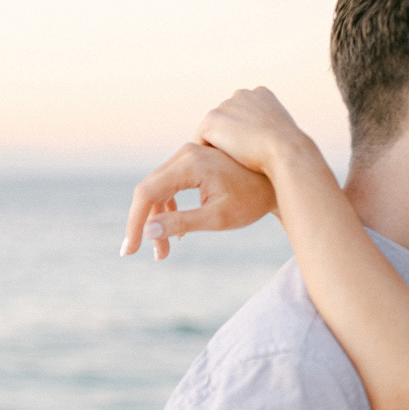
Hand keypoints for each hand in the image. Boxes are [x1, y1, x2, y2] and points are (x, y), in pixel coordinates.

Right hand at [121, 142, 275, 259]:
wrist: (278, 182)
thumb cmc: (252, 200)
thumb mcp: (218, 217)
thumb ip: (182, 222)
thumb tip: (148, 230)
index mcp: (188, 164)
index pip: (146, 193)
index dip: (134, 222)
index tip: (130, 250)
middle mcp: (184, 154)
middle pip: (149, 190)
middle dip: (144, 224)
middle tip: (144, 255)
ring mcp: (189, 156)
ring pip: (159, 189)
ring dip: (158, 220)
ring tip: (163, 253)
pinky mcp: (195, 163)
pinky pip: (171, 186)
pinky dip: (169, 209)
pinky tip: (178, 235)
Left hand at [196, 87, 315, 177]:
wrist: (286, 150)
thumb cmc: (289, 151)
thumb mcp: (284, 135)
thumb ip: (270, 133)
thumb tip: (266, 147)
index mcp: (261, 95)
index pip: (244, 115)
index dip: (245, 135)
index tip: (250, 153)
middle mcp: (242, 95)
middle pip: (226, 121)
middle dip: (229, 139)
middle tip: (234, 163)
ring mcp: (225, 106)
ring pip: (213, 131)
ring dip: (217, 147)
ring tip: (224, 168)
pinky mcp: (211, 120)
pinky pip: (201, 140)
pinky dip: (206, 154)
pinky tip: (215, 167)